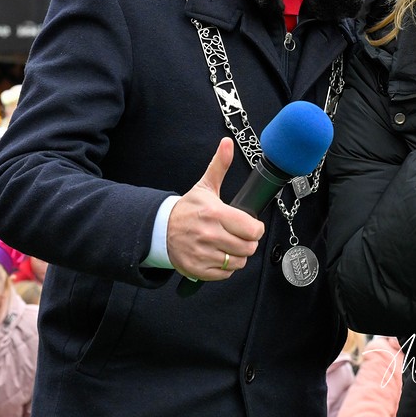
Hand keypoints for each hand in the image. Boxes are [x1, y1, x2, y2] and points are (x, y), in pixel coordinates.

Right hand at [167, 138, 264, 280]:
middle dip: (248, 242)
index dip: (255, 228)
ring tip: (228, 245)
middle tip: (239, 235)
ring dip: (238, 255)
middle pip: (248, 248)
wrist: (159, 229)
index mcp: (215, 214)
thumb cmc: (187, 209)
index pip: (253, 230)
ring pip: (238, 262)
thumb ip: (219, 165)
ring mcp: (203, 254)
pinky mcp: (197, 269)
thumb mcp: (204, 186)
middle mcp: (209, 235)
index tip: (250, 225)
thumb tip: (227, 143)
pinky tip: (218, 254)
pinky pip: (225, 274)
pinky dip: (225, 267)